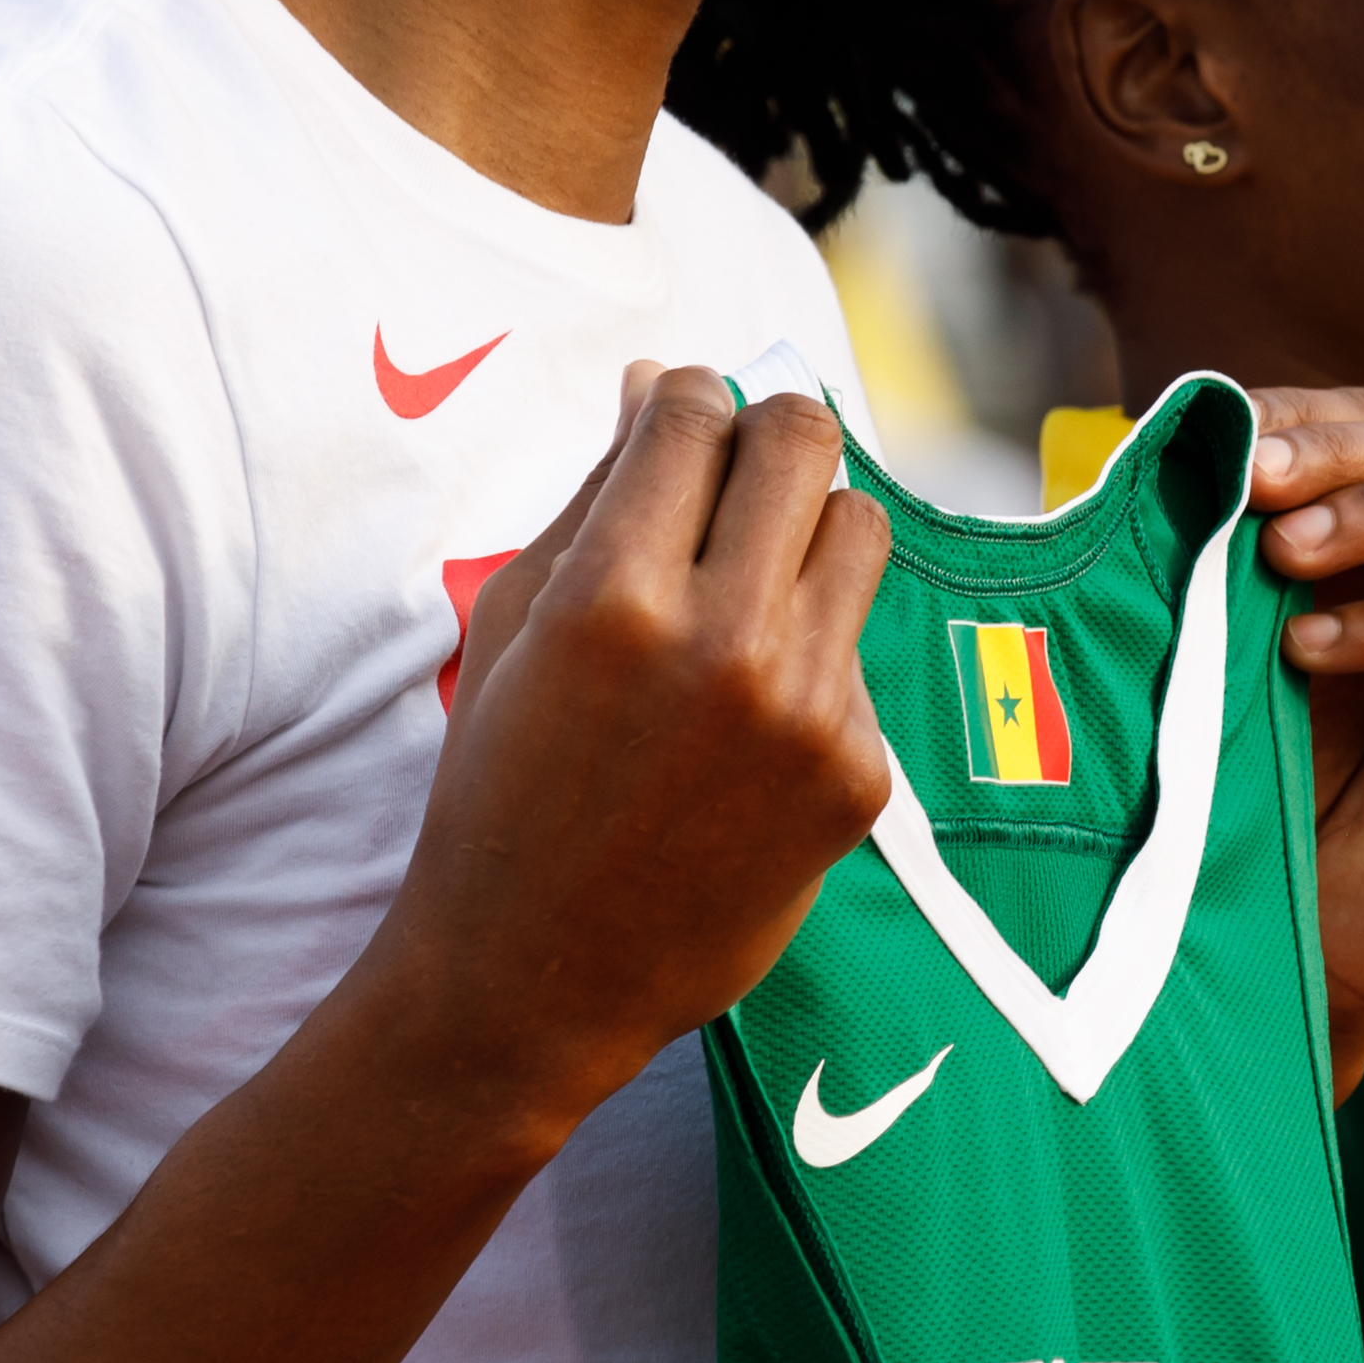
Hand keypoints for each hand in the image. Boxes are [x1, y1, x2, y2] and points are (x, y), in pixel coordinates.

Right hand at [385, 364, 891, 1141]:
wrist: (533, 979)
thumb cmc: (500, 791)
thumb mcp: (513, 627)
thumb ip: (595, 494)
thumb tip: (658, 382)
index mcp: (615, 597)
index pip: (698, 415)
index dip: (688, 398)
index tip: (682, 414)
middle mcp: (725, 645)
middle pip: (806, 443)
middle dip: (769, 431)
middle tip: (739, 465)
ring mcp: (806, 713)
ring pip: (863, 529)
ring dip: (808, 531)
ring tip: (747, 583)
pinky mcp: (859, 776)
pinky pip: (858, 652)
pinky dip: (810, 658)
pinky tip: (742, 722)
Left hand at [1247, 389, 1363, 1079]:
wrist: (1315, 935)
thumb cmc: (1282, 787)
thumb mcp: (1257, 637)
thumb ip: (1257, 546)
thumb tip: (1200, 440)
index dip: (1312, 417)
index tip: (1223, 431)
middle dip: (1343, 456)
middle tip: (1250, 481)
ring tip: (1282, 551)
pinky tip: (1311, 650)